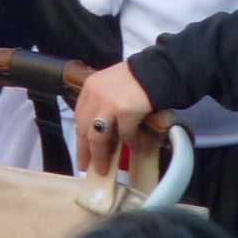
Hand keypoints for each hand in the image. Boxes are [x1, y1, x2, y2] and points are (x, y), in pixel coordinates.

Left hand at [71, 61, 154, 176]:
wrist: (158, 70)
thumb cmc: (136, 78)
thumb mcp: (111, 84)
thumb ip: (102, 103)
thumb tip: (102, 130)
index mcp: (90, 87)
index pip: (79, 117)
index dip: (79, 137)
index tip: (81, 152)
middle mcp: (95, 95)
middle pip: (84, 129)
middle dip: (86, 151)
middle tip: (87, 167)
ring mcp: (109, 104)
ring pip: (98, 137)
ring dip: (100, 156)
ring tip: (104, 168)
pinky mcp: (125, 112)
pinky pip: (125, 135)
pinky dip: (131, 144)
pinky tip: (136, 147)